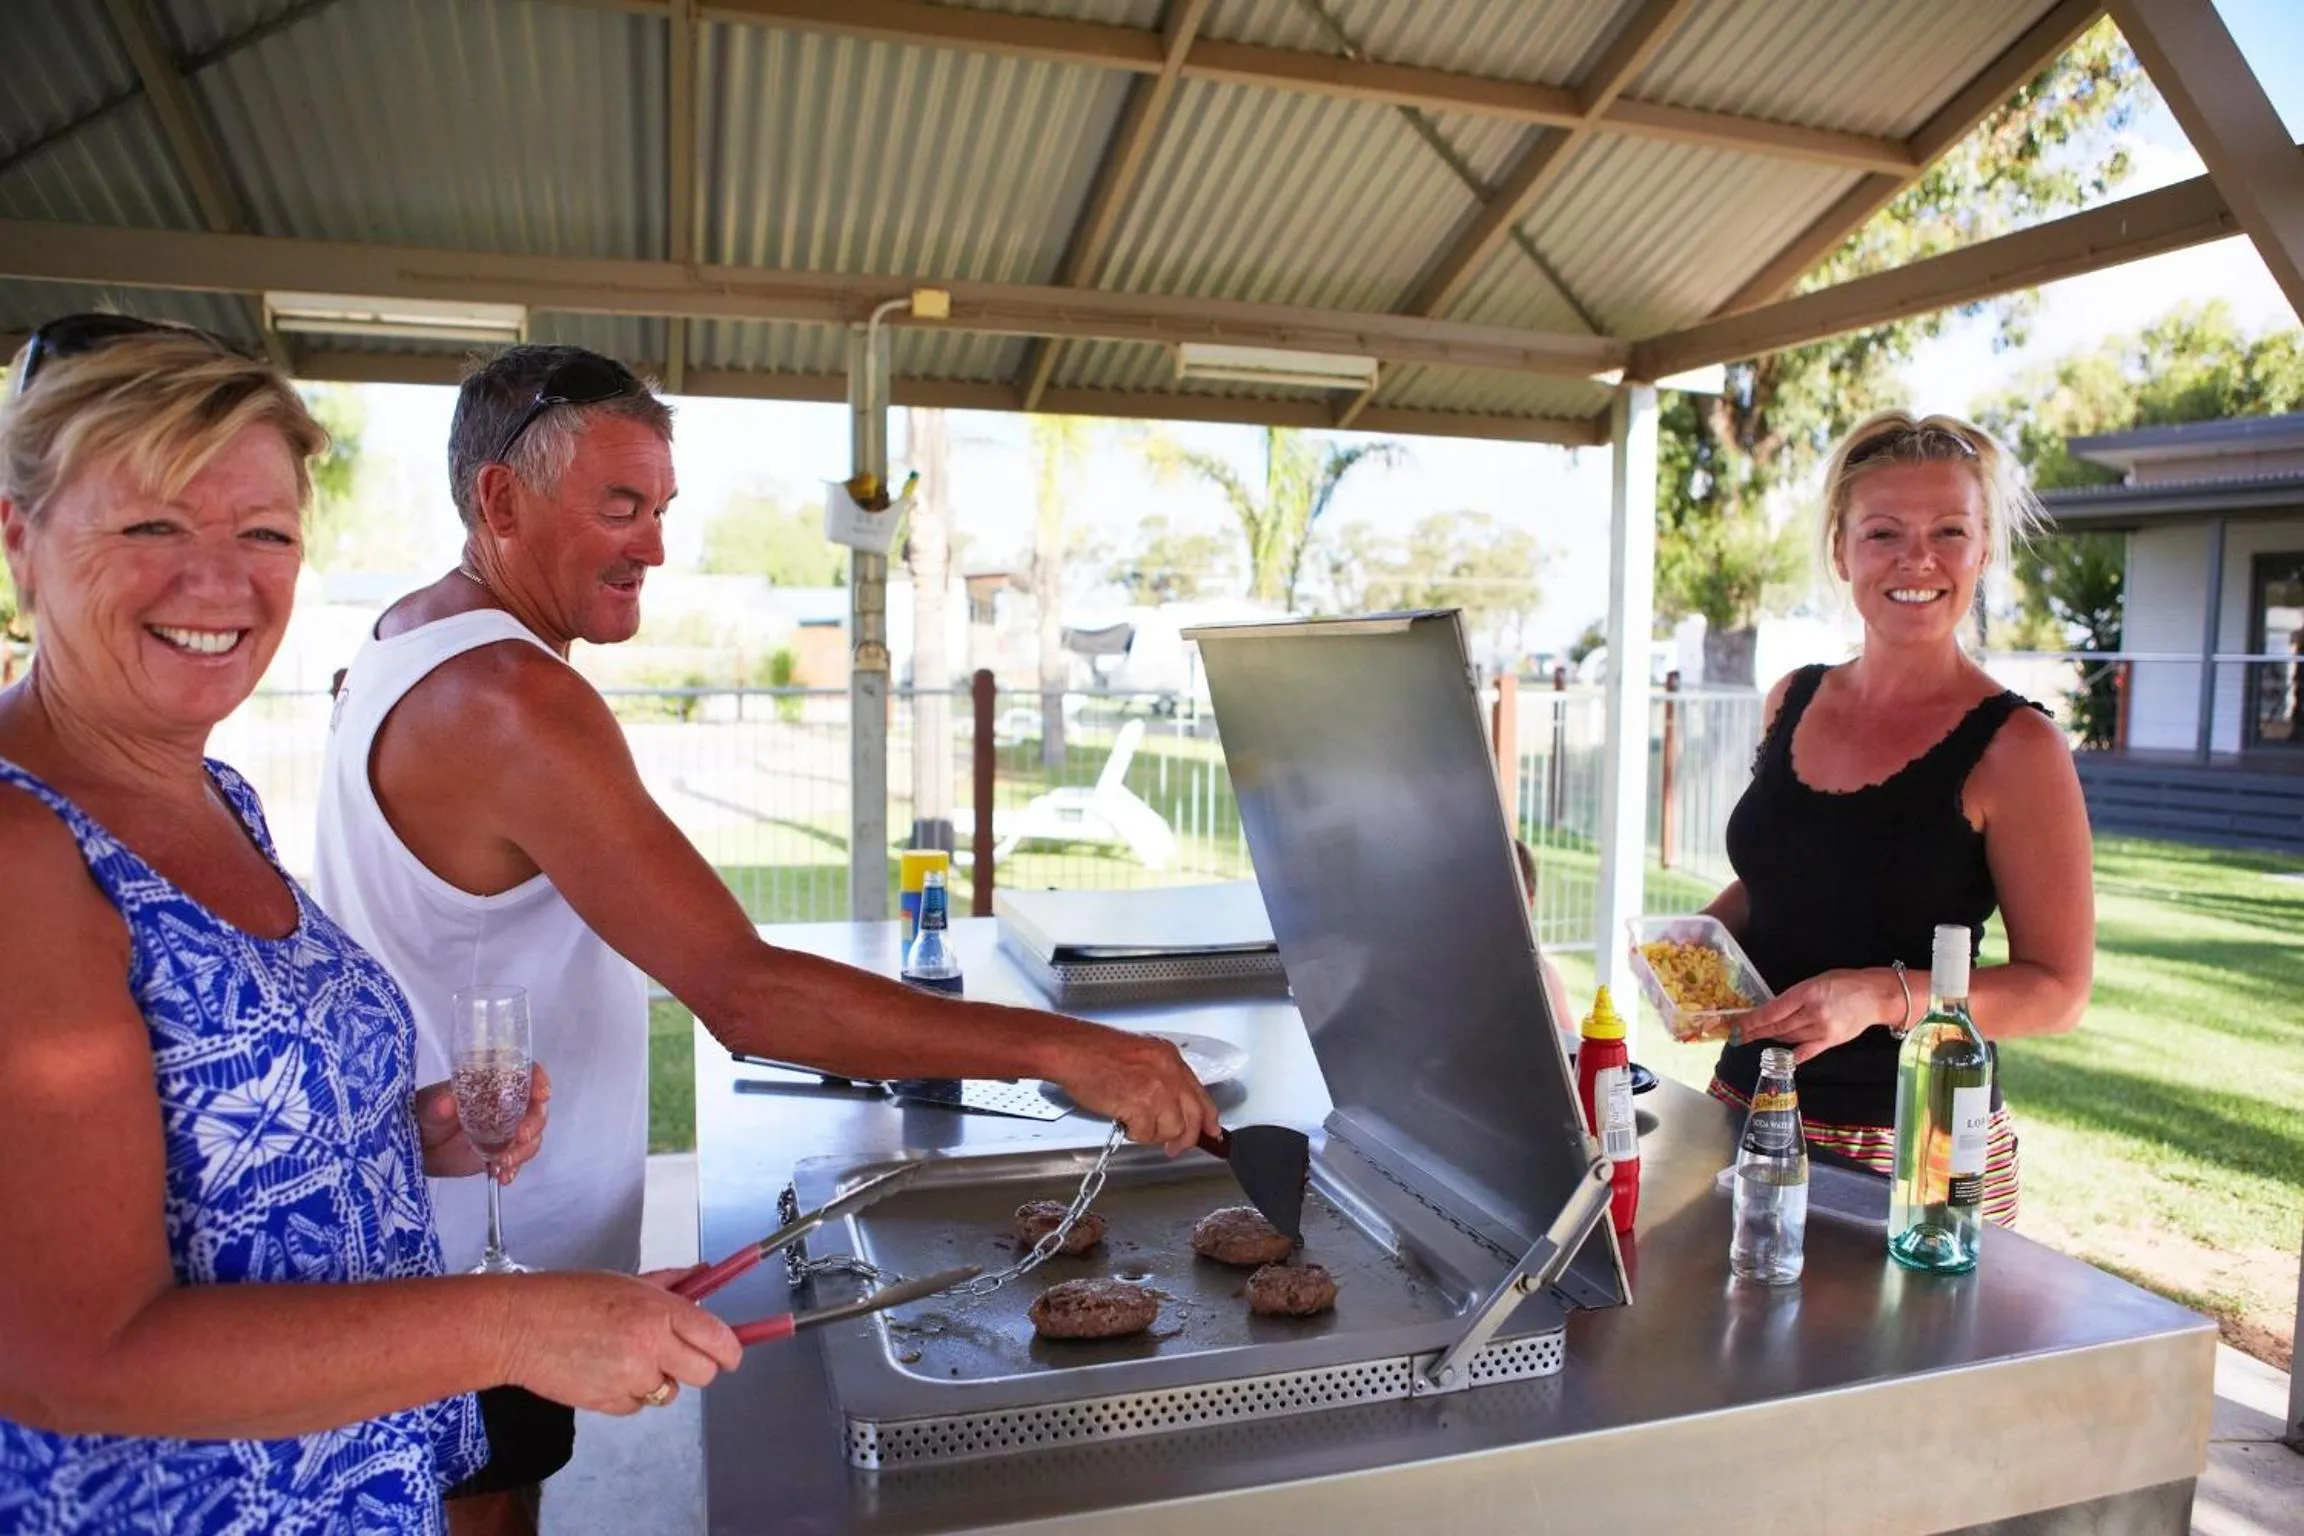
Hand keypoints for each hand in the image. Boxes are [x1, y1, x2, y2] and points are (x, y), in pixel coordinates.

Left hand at [415, 1064, 551, 1182]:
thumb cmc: (423, 1117)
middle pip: (534, 1109)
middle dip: (534, 1123)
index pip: (524, 1075)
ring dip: (524, 1150)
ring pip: (531, 1137)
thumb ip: (438, 1104)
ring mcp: (505, 1131)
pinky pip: (517, 1159)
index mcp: (491, 1085)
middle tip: (520, 1137)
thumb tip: (448, 1101)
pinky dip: (514, 1168)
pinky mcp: (501, 1153)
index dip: (539, 1081)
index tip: (542, 1094)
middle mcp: (505, 1106)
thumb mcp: (427, 1107)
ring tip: (503, 1163)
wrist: (417, 1149)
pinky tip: (503, 1176)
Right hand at [498, 1270, 741, 1414]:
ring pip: (669, 1392)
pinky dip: (629, 1393)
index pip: (719, 1340)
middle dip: (697, 1366)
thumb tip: (705, 1275)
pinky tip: (605, 1370)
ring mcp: (630, 1379)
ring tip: (625, 1355)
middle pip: (705, 1374)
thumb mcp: (627, 1281)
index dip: (730, 1351)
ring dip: (658, 1379)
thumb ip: (672, 1284)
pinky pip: (638, 1405)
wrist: (519, 1327)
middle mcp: (651, 1347)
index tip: (730, 1353)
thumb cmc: (569, 1297)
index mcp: (659, 1312)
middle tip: (677, 1354)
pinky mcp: (610, 1404)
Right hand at [1049, 1027, 1220, 1155]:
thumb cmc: (1094, 1053)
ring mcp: (1158, 1089)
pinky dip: (1134, 1132)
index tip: (1212, 1132)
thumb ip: (1160, 1077)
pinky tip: (1122, 1119)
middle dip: (1186, 1138)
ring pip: (1173, 1129)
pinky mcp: (1142, 1104)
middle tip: (1174, 1149)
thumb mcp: (1139, 1056)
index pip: (1200, 1094)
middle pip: (1194, 1117)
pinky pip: (1148, 1133)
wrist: (1073, 1052)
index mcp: (1170, 1058)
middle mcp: (1170, 1073)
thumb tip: (1171, 1107)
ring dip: (1153, 1133)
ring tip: (1133, 1122)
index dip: (1208, 1118)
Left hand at [1732, 969, 1902, 1064]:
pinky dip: (1791, 1055)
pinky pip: (1806, 1052)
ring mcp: (1822, 1030)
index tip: (1737, 1024)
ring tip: (1758, 1035)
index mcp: (1807, 993)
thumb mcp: (1815, 981)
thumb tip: (1773, 1009)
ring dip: (1771, 1037)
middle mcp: (1812, 1013)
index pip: (1772, 1011)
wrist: (1875, 995)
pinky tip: (1776, 1057)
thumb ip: (1794, 996)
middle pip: (1777, 1026)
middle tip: (1738, 1034)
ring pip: (1788, 1038)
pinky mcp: (1831, 1042)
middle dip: (1755, 1031)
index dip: (1752, 1020)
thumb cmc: (1845, 982)